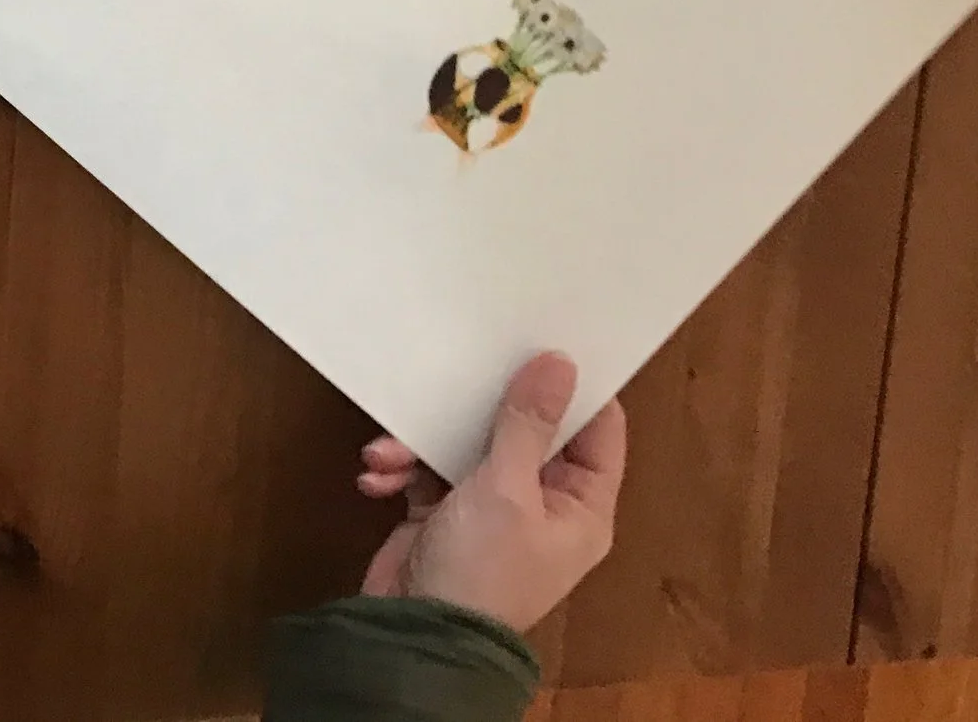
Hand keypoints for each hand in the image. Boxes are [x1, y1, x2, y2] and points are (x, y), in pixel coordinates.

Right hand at [356, 353, 625, 631]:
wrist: (414, 635)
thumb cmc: (480, 573)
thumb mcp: (507, 488)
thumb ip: (527, 422)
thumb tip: (559, 364)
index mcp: (582, 506)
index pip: (597, 428)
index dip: (574, 386)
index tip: (543, 343)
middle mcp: (543, 504)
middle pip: (525, 429)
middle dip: (478, 408)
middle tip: (458, 375)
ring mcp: (493, 508)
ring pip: (467, 443)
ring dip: (424, 441)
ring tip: (392, 452)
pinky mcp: (447, 512)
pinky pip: (430, 468)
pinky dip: (404, 467)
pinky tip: (380, 475)